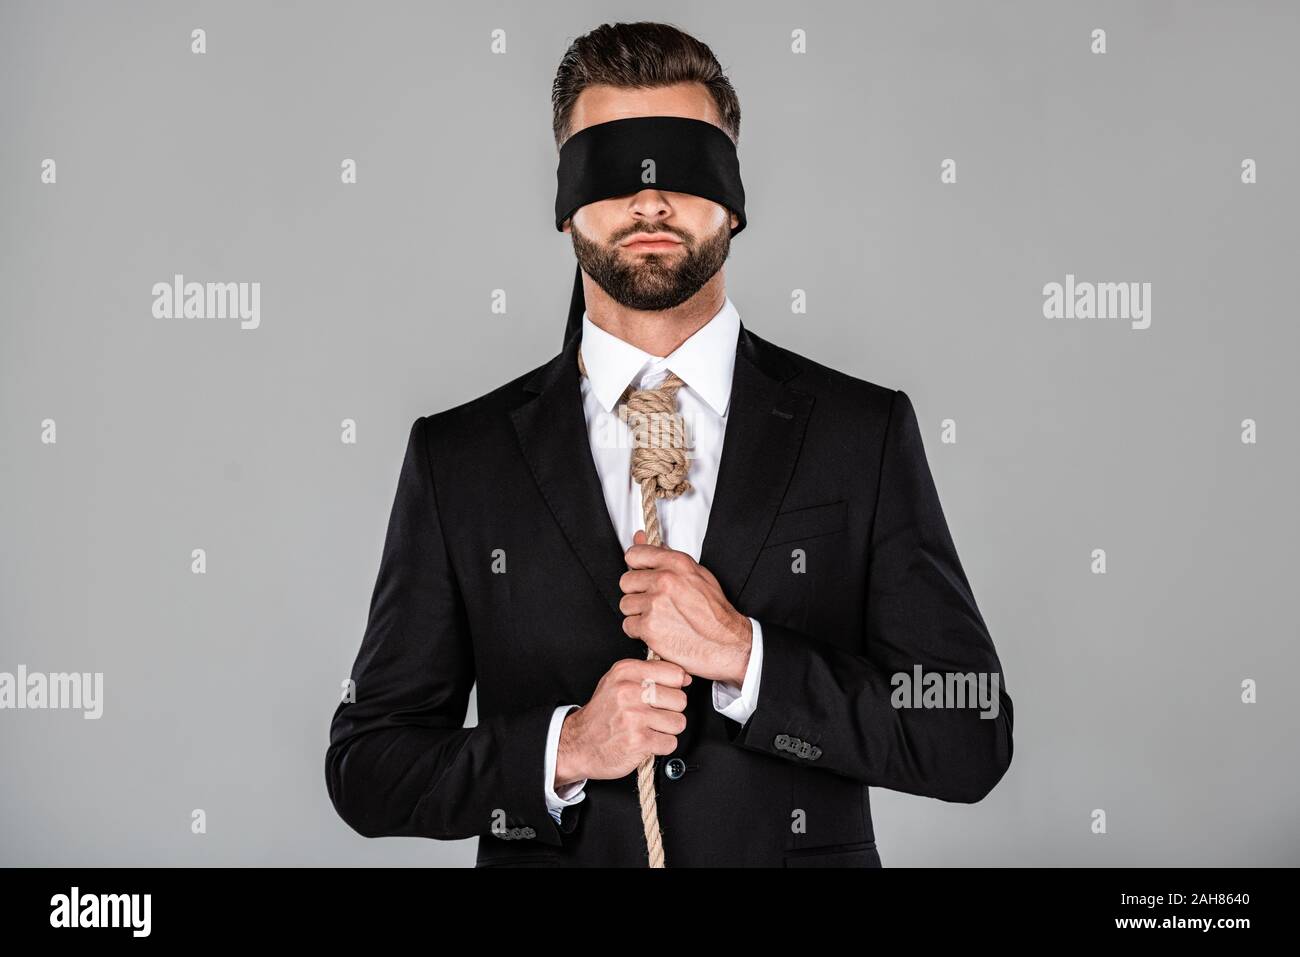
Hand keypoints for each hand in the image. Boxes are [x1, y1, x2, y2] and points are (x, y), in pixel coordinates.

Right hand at [556, 657, 692, 785]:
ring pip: (678, 722)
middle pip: (680, 700)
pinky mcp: (638, 741)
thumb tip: (686, 677)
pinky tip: (645, 741)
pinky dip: (661, 746)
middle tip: (652, 716)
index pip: (675, 673)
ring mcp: (634, 716)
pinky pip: (670, 742)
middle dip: (670, 711)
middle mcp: (629, 691)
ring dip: (666, 730)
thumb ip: (650, 673)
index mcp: (626, 672)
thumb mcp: (618, 681)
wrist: (577, 744)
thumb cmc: (602, 713)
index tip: (663, 695)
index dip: (674, 687)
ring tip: (648, 728)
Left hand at [618, 529, 752, 683]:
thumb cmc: (714, 610)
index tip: (642, 576)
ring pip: (625, 604)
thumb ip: (665, 556)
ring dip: (638, 613)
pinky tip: (657, 631)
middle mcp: (664, 580)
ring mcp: (655, 603)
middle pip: (626, 581)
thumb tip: (640, 536)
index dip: (637, 567)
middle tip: (654, 602)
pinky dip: (639, 631)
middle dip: (637, 593)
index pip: (635, 554)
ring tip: (659, 618)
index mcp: (676, 563)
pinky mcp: (649, 627)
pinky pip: (628, 625)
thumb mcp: (696, 574)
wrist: (727, 643)